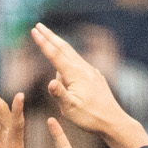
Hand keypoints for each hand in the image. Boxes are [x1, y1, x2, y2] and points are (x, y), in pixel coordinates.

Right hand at [27, 23, 147, 147]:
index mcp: (75, 75)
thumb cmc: (90, 117)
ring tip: (49, 39)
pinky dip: (69, 56)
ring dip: (59, 45)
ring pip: (72, 54)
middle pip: (64, 48)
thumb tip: (50, 82)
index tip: (34, 30)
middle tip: (38, 25)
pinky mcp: (95, 77)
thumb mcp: (71, 109)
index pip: (55, 55)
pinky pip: (79, 63)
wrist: (113, 121)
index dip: (43, 43)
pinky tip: (68, 61)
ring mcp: (91, 71)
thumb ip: (59, 94)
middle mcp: (83, 69)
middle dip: (50, 36)